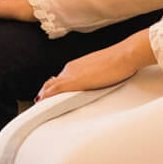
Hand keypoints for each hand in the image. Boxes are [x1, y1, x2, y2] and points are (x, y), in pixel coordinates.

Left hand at [38, 32, 153, 99]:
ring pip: (49, 87)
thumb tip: (99, 83)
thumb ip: (96, 77)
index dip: (52, 89)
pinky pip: (54, 91)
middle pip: (51, 83)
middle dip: (44, 94)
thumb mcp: (104, 70)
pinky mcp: (73, 82)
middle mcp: (70, 68)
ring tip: (38, 108)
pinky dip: (46, 99)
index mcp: (76, 65)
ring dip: (43, 97)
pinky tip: (42, 106)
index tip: (48, 97)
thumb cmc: (120, 61)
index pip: (59, 79)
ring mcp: (70, 74)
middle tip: (40, 104)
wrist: (124, 55)